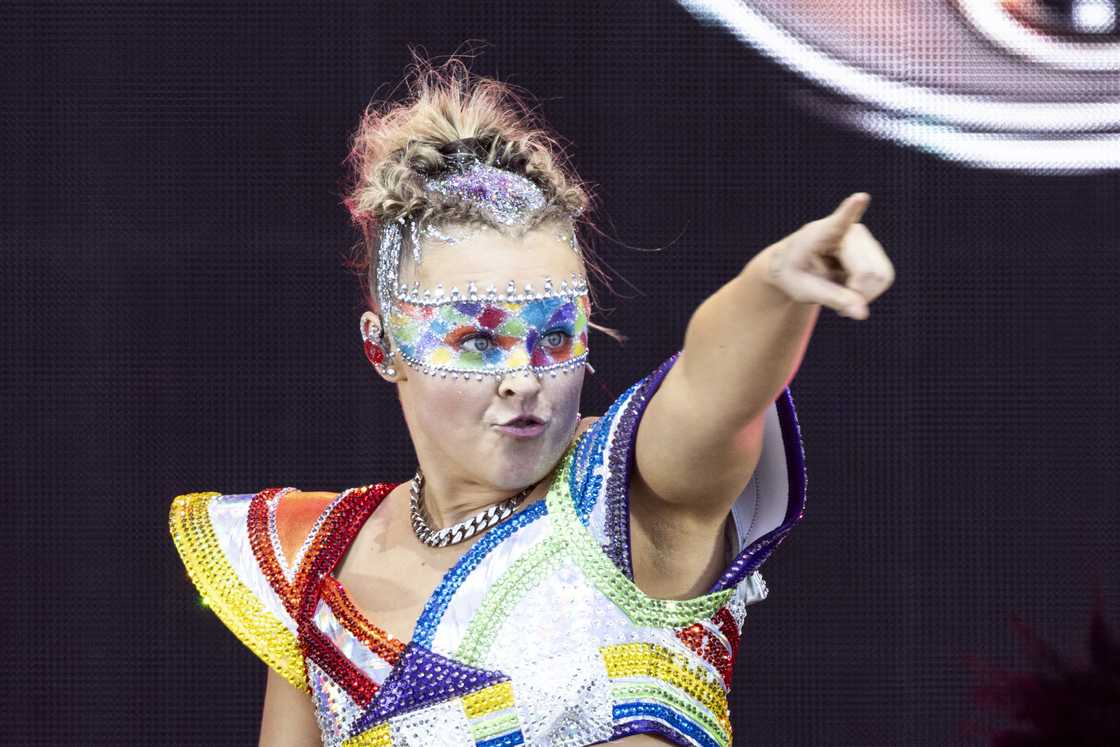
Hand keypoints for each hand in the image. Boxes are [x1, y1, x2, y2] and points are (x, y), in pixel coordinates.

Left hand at [764, 192, 894, 318]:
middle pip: (868, 272)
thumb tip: (862, 314)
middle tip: (836, 304)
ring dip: (864, 295)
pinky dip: (869, 292)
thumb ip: (832, 299)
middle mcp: (851, 231)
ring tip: (841, 294)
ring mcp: (866, 239)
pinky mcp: (874, 250)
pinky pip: (885, 277)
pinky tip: (851, 289)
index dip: (851, 210)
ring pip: (882, 276)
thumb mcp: (803, 290)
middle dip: (858, 294)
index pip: (840, 220)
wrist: (794, 266)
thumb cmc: (793, 273)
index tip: (859, 198)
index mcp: (823, 233)